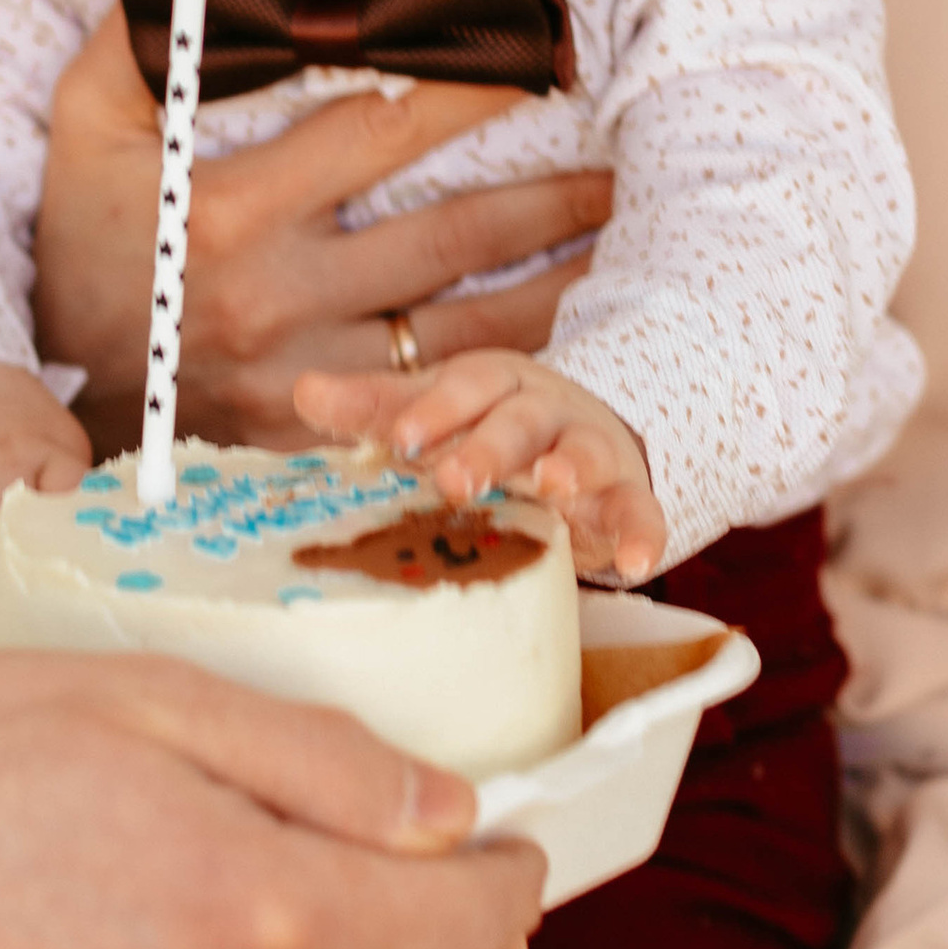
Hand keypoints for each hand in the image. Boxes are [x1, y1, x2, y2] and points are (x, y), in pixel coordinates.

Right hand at [33, 8, 614, 450]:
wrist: (59, 396)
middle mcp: (283, 295)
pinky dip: (512, 370)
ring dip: (557, 285)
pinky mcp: (324, 431)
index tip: (530, 53)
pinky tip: (574, 345)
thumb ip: (136, 46)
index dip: (462, 92)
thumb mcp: (84, 134)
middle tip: (629, 162)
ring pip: (466, 326)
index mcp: (233, 211)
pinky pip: (437, 394)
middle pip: (452, 236)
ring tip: (629, 245)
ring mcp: (310, 374)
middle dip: (550, 197)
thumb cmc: (84, 251)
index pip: (377, 134)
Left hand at [295, 351, 666, 582]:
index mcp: (489, 384)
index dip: (433, 411)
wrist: (585, 426)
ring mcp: (588, 450)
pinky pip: (641, 512)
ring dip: (568, 467)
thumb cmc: (486, 423)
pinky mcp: (626, 496)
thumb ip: (375, 407)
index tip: (400, 439)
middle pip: (516, 422)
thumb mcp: (434, 409)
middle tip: (454, 479)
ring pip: (580, 454)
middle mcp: (542, 409)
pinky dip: (644, 535)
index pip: (460, 388)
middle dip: (488, 447)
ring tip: (552, 485)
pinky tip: (639, 564)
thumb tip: (303, 390)